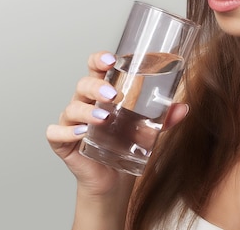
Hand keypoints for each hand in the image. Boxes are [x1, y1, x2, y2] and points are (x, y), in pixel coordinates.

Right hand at [46, 51, 188, 196]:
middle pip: (83, 85)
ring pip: (72, 108)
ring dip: (87, 111)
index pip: (96, 68)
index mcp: (101, 92)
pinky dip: (66, 131)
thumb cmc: (125, 145)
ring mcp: (71, 122)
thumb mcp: (147, 129)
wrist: (114, 179)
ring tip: (104, 118)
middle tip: (113, 95)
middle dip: (97, 87)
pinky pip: (56, 132)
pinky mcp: (62, 142)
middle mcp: (84, 102)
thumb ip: (164, 119)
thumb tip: (183, 108)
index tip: (112, 59)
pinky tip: (81, 133)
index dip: (99, 59)